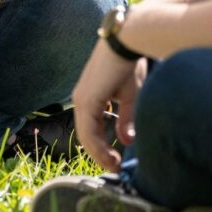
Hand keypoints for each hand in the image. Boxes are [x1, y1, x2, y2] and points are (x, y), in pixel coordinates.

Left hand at [72, 42, 146, 171]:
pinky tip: (110, 155)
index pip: (92, 129)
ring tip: (114, 165)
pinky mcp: (86, 99)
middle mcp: (81, 99)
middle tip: (115, 168)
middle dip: (100, 154)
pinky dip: (98, 145)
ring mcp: (82, 99)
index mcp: (90, 97)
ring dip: (99, 153)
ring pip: (86, 135)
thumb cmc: (128, 65)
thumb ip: (125, 118)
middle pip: (86, 135)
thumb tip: (127, 139)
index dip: (102, 147)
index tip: (116, 161)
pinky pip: (88, 130)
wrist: (127, 43)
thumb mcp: (129, 96)